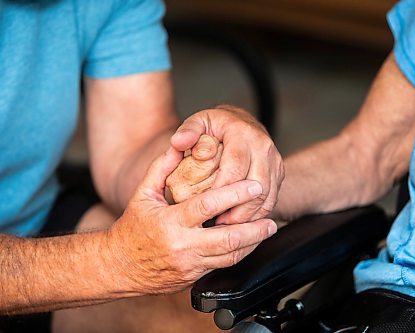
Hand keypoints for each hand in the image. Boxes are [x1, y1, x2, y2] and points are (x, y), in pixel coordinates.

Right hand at [108, 149, 277, 294]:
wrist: (119, 267)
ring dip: (252, 243)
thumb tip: (179, 145)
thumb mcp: (142, 194)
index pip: (207, 206)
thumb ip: (161, 168)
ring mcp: (189, 264)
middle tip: (271, 217)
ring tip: (268, 229)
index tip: (253, 186)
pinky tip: (250, 243)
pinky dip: (239, 253)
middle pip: (227, 239)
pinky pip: (222, 266)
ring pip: (229, 257)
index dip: (233, 195)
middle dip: (253, 228)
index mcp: (170, 222)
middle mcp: (182, 245)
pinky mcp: (193, 278)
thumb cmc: (131, 228)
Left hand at [170, 105, 283, 223]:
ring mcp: (274, 161)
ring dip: (247, 215)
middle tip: (217, 222)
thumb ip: (187, 131)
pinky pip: (271, 200)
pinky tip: (238, 221)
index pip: (235, 167)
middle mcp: (263, 146)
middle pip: (255, 186)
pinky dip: (256, 215)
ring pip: (266, 197)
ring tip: (226, 224)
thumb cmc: (218, 125)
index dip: (221, 190)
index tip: (205, 205)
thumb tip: (178, 142)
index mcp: (243, 134)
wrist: (244, 122)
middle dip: (237, 209)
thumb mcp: (199, 121)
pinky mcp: (278, 174)